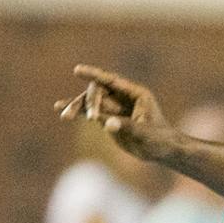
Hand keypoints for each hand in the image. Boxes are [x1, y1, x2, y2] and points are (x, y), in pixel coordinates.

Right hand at [58, 65, 176, 161]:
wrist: (162, 151)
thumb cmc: (159, 140)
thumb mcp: (144, 134)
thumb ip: (126, 127)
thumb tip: (106, 124)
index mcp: (136, 94)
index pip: (111, 81)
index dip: (94, 75)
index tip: (77, 71)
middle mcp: (123, 97)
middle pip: (98, 92)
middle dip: (87, 102)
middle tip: (86, 117)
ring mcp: (115, 107)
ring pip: (91, 102)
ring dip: (77, 107)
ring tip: (64, 115)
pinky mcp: (108, 118)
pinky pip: (90, 112)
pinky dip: (77, 112)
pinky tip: (61, 111)